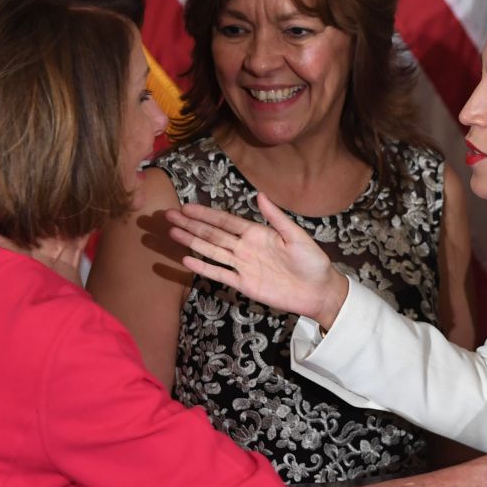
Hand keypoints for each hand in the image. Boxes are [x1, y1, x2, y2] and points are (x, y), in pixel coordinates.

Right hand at [165, 193, 349, 326]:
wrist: (318, 291)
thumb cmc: (312, 261)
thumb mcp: (297, 236)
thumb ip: (276, 217)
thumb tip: (260, 195)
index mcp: (257, 233)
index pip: (225, 221)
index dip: (206, 214)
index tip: (186, 207)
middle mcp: (245, 247)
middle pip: (212, 234)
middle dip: (191, 224)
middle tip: (169, 215)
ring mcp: (243, 266)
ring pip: (212, 251)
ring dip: (192, 242)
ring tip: (172, 233)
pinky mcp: (244, 284)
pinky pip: (220, 274)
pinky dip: (204, 268)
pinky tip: (187, 261)